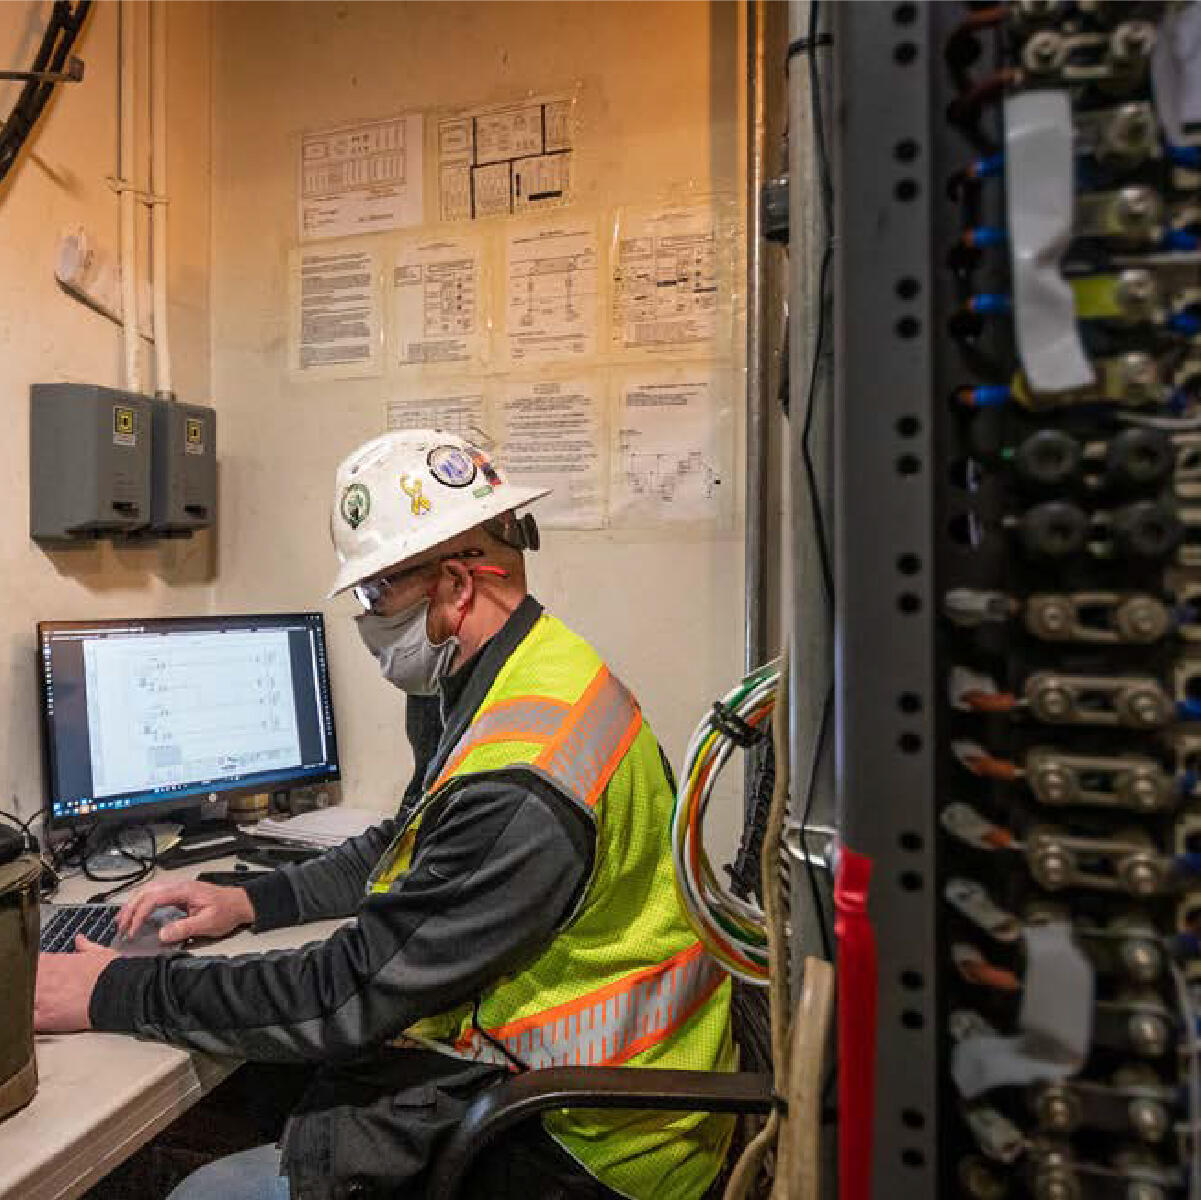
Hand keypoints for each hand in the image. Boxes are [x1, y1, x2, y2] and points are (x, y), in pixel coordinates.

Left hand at [35, 937, 117, 1031]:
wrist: (118, 991)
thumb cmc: (112, 972)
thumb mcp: (100, 952)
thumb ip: (86, 946)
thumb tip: (80, 939)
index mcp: (58, 962)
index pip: (37, 962)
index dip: (40, 968)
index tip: (45, 971)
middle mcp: (47, 978)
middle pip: (27, 980)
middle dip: (35, 984)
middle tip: (45, 989)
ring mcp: (43, 998)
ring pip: (25, 999)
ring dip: (31, 1000)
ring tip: (42, 1004)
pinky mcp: (46, 1018)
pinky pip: (29, 1019)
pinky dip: (31, 1019)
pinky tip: (38, 1020)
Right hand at [118, 878, 254, 944]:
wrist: (240, 904)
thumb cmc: (227, 911)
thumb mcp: (208, 923)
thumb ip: (185, 928)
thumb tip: (162, 934)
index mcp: (184, 890)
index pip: (154, 898)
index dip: (139, 914)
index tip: (133, 930)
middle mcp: (179, 885)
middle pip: (147, 891)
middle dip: (131, 909)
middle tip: (120, 927)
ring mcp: (178, 888)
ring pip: (148, 891)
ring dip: (133, 905)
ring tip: (122, 921)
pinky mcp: (179, 894)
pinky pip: (155, 895)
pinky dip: (142, 904)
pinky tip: (137, 914)